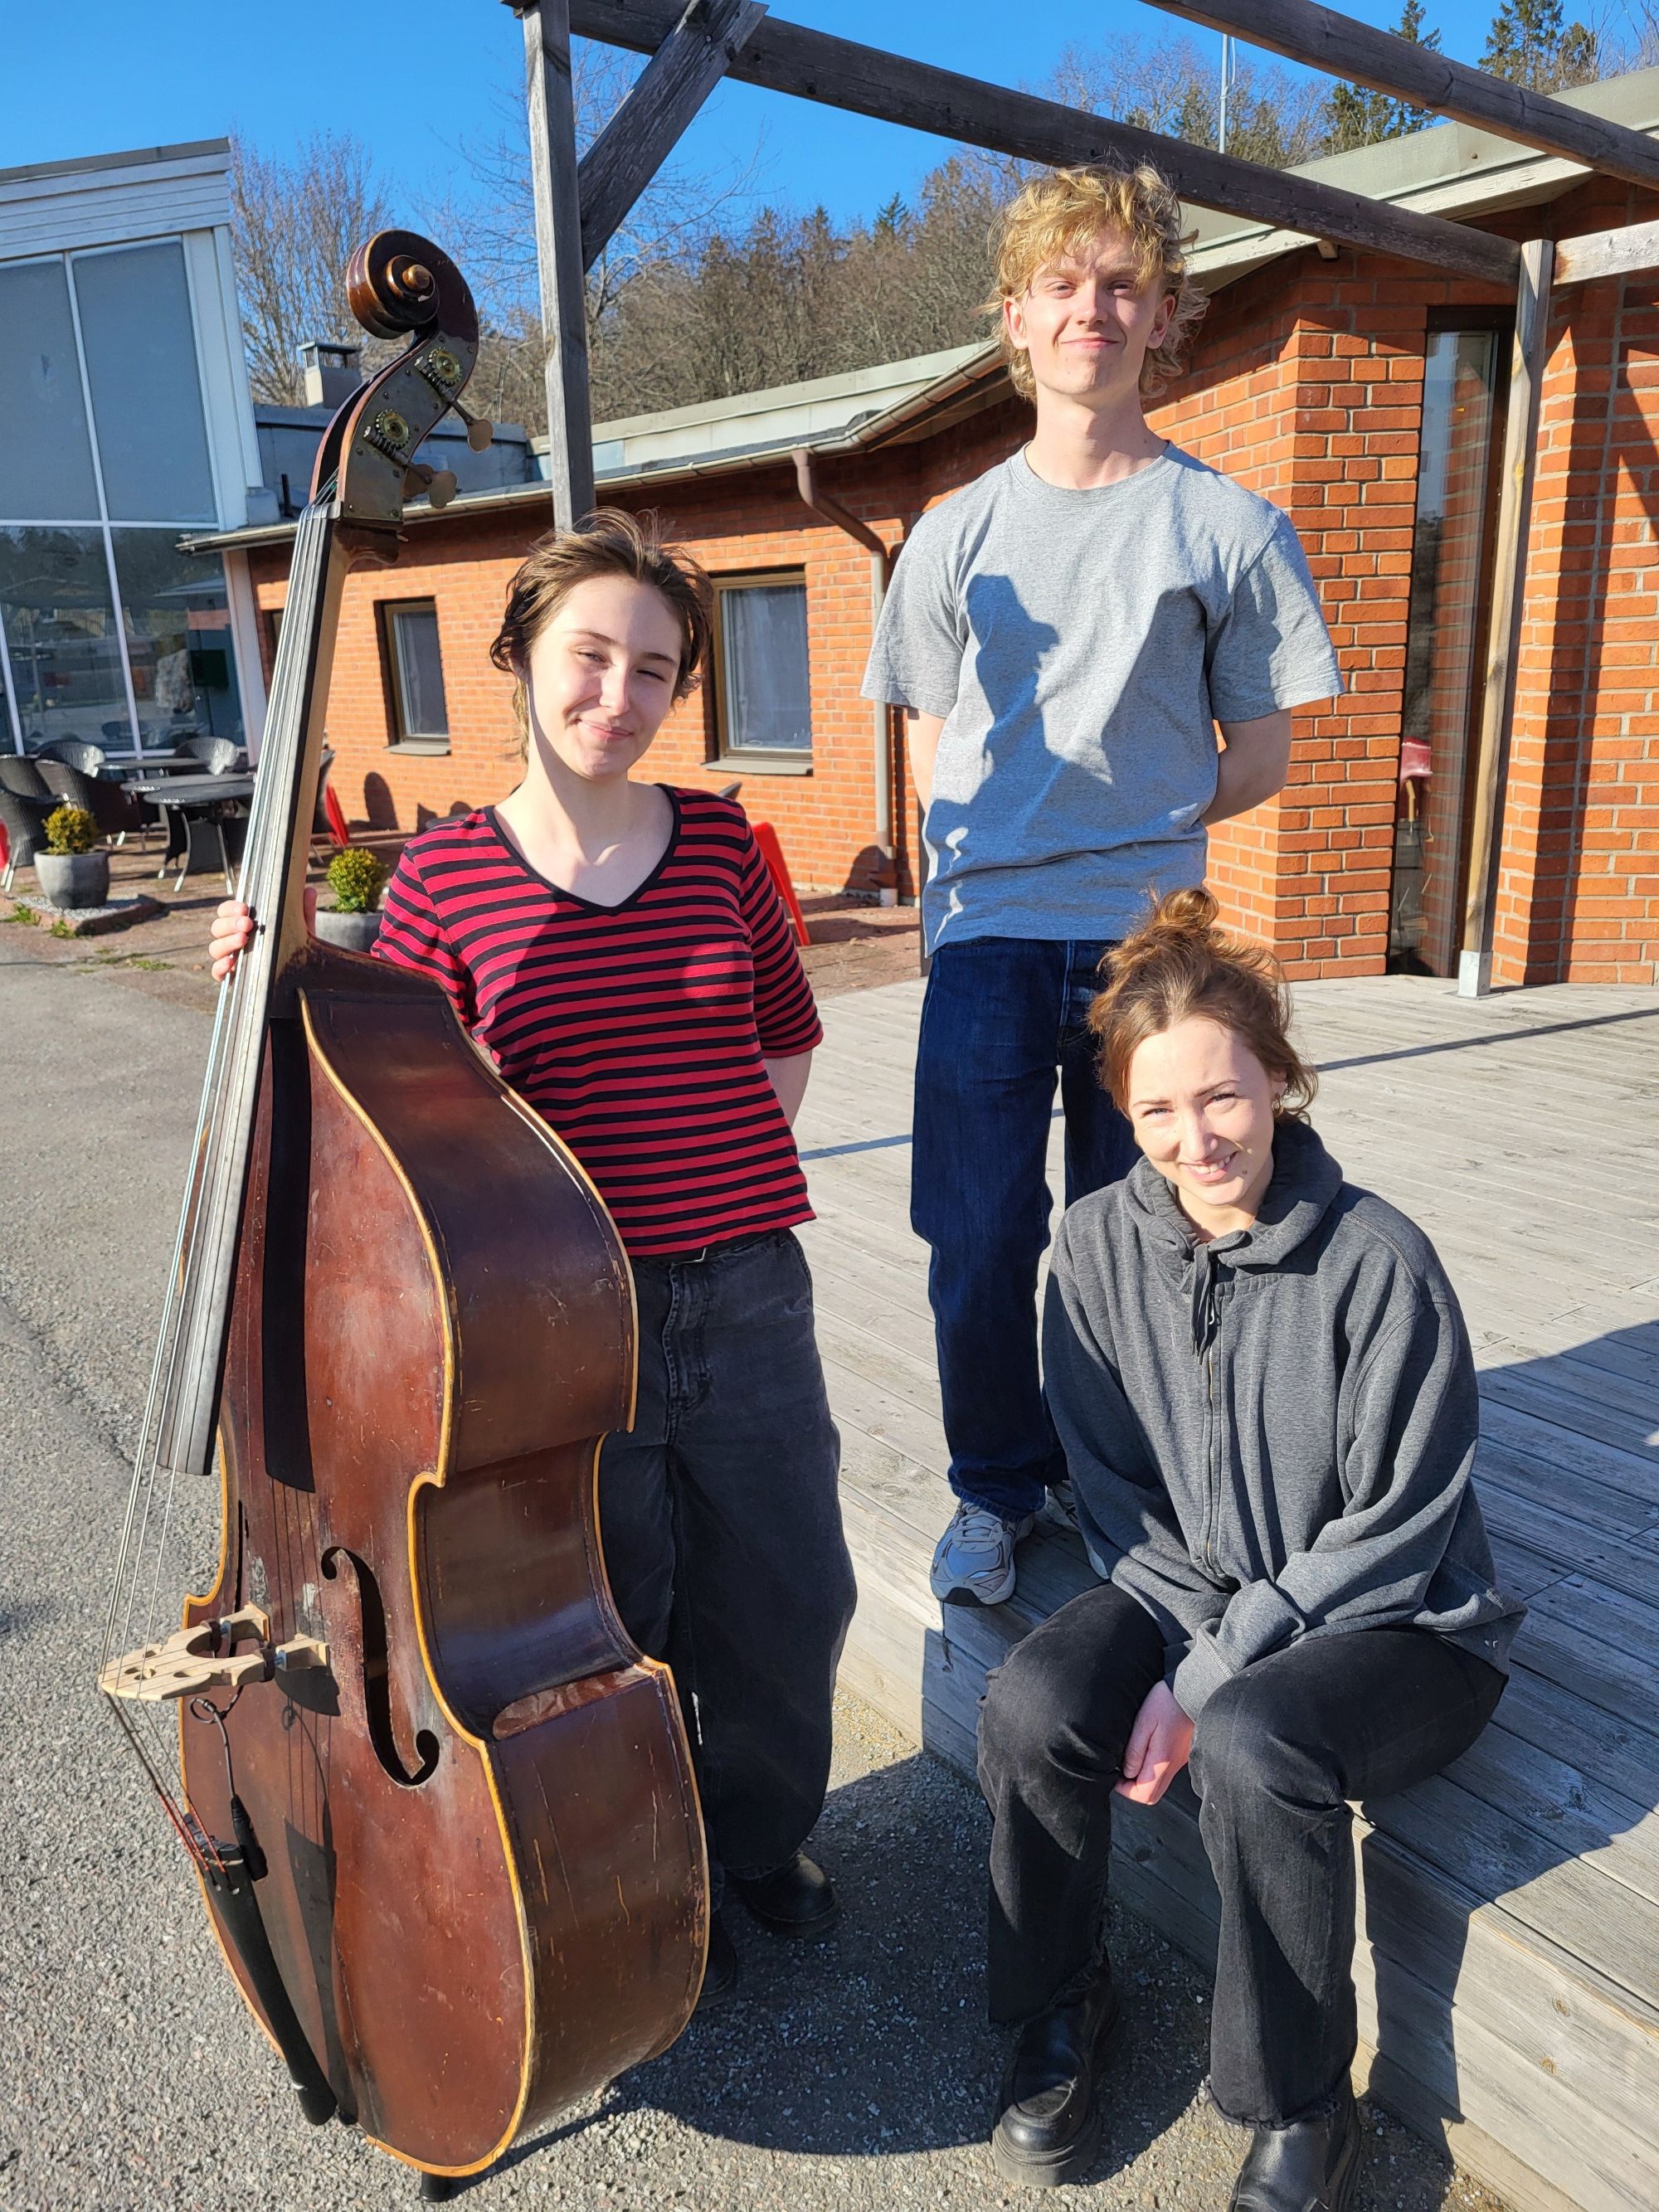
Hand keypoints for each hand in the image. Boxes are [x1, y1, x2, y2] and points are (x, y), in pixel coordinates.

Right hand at [208, 887, 315, 980]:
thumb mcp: (301, 929)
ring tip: (243, 939)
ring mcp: (231, 958)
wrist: (301, 979)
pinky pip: (217, 972)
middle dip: (230, 923)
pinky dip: (220, 967)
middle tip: (247, 923)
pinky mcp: (232, 978)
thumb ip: (303, 911)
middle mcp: (233, 939)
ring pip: (215, 947)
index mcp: (244, 924)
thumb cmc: (294, 949)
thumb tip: (309, 891)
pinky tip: (231, 963)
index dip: (230, 908)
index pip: (226, 911)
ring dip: (227, 941)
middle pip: (218, 927)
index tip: (244, 908)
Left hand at [1113, 1680, 1193, 1806]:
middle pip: (1152, 1795)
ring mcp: (1179, 1762)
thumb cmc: (1167, 1703)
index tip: (1116, 1776)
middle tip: (1122, 1772)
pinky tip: (1145, 1753)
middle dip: (1134, 1790)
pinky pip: (1165, 1773)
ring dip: (1143, 1781)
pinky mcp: (1181, 1755)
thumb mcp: (1144, 1723)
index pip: (1143, 1794)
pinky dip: (1153, 1772)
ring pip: (1159, 1786)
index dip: (1126, 1791)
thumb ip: (1135, 1751)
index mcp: (1162, 1761)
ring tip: (1132, 1761)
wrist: (1193, 1691)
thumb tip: (1127, 1772)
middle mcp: (1173, 1766)